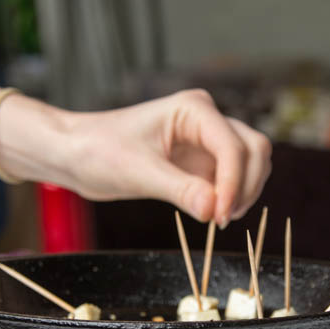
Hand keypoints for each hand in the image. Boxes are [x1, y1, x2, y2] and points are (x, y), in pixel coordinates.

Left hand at [58, 89, 271, 226]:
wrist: (75, 153)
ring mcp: (206, 141)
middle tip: (221, 219)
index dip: (233, 182)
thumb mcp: (138, 173)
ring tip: (217, 218)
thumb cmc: (98, 151)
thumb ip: (179, 191)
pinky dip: (231, 196)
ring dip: (244, 191)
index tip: (219, 215)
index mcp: (193, 109)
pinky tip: (212, 214)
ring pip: (250, 163)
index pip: (232, 146)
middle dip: (246, 185)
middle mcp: (206, 120)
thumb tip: (213, 210)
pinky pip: (232, 178)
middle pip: (254, 149)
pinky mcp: (200, 162)